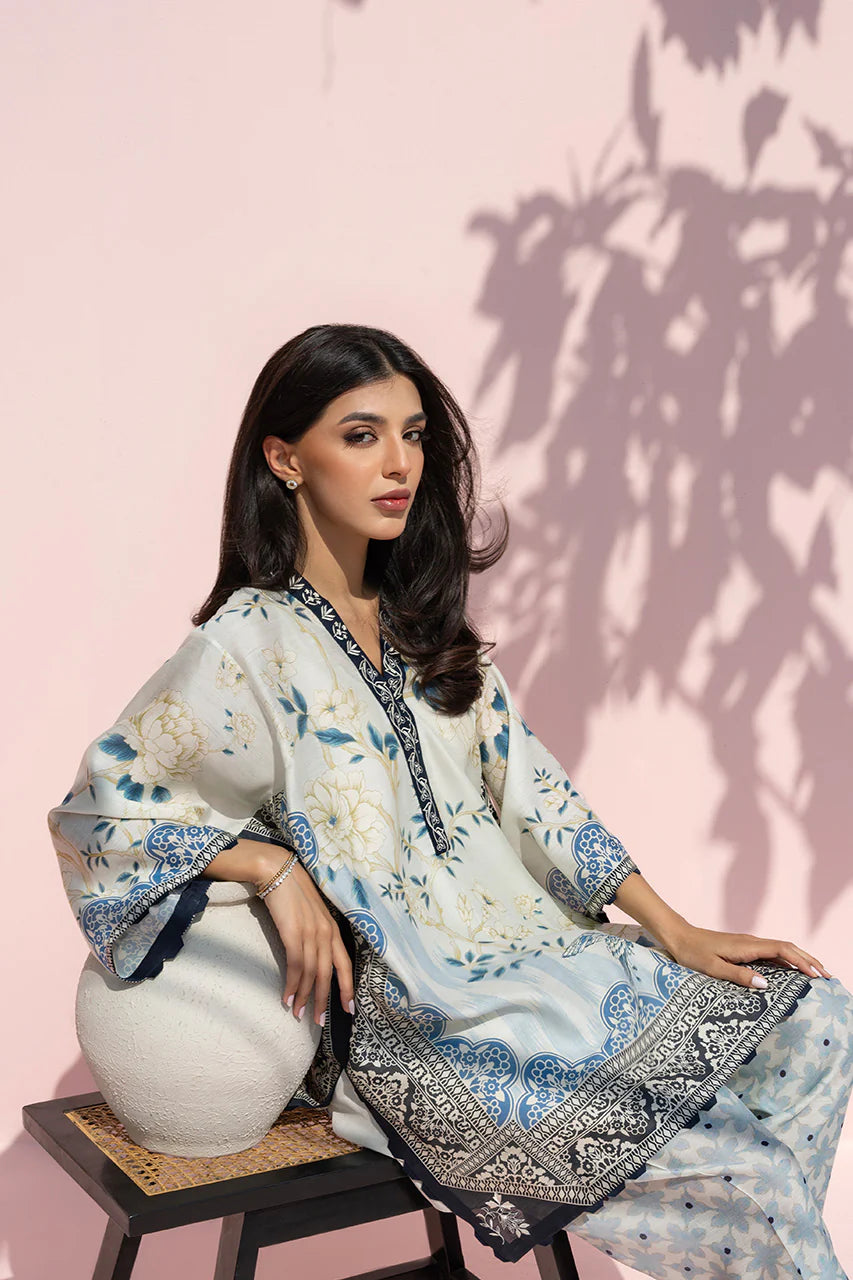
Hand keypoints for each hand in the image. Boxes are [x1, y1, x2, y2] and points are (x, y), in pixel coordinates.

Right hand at [258, 856, 355, 1025]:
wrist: (277, 870)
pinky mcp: (293, 933)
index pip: (345, 964)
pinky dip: (292, 985)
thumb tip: (310, 955)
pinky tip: (287, 998)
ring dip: (304, 997)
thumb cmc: (292, 891)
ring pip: (311, 974)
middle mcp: (326, 933)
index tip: (349, 1009)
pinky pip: (295, 966)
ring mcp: (310, 933)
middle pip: (328, 974)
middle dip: (324, 1000)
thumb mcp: (312, 913)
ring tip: (298, 1014)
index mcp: (333, 929)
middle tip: (319, 1022)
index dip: (348, 988)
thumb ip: (316, 932)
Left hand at [661, 922, 832, 988]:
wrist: (679, 936)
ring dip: (800, 960)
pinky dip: (787, 961)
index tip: (817, 975)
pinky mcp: (745, 948)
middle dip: (809, 961)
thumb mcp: (713, 968)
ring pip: (782, 950)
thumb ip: (739, 976)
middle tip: (827, 977)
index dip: (801, 962)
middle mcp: (752, 942)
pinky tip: (792, 972)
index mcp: (747, 946)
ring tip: (817, 974)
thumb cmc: (693, 953)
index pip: (783, 950)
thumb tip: (766, 984)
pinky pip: (772, 954)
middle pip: (788, 948)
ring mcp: (749, 944)